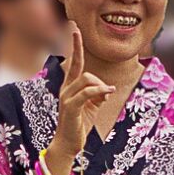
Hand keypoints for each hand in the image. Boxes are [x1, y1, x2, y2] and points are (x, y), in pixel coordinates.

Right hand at [49, 23, 113, 162]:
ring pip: (87, 79)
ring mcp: (66, 97)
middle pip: (82, 68)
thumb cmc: (79, 126)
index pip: (74, 62)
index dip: (76, 45)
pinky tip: (108, 93)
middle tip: (107, 93)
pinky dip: (100, 91)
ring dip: (101, 87)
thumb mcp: (92, 107)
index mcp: (69, 87)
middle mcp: (65, 89)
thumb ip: (98, 95)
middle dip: (99, 80)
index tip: (75, 29)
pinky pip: (87, 92)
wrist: (68, 145)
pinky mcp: (70, 107)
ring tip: (106, 98)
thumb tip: (106, 89)